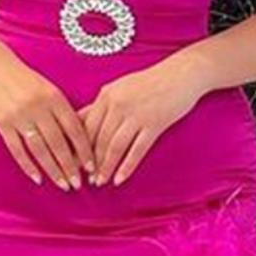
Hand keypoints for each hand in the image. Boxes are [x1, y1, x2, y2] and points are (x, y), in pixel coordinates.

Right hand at [0, 44, 94, 188]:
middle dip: (70, 166)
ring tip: (62, 184)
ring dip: (52, 170)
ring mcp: (20, 116)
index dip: (84, 149)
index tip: (92, 165)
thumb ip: (62, 110)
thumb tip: (78, 138)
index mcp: (54, 97)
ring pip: (40, 149)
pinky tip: (37, 178)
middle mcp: (39, 107)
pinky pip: (18, 149)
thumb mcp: (48, 88)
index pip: (74, 128)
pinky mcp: (3, 124)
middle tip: (78, 183)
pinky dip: (28, 166)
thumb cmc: (23, 79)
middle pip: (58, 143)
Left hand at [78, 57, 205, 186]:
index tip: (73, 163)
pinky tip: (119, 180)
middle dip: (89, 162)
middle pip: (97, 139)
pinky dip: (126, 167)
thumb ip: (100, 105)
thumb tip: (79, 122)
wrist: (182, 73)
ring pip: (114, 147)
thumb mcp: (120, 88)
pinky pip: (137, 150)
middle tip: (85, 179)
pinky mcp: (154, 123)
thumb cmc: (150, 82)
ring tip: (100, 182)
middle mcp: (118, 104)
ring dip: (105, 167)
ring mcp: (136, 114)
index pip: (85, 126)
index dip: (78, 148)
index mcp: (106, 95)